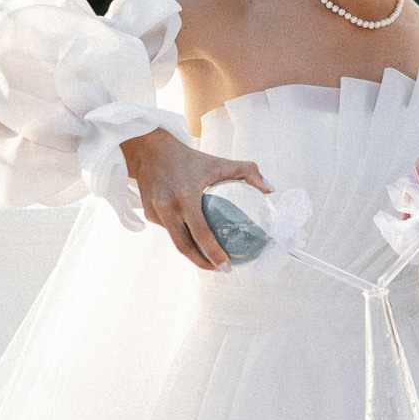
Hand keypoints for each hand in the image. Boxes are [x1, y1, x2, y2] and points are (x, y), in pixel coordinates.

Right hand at [121, 128, 269, 271]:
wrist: (151, 150)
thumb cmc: (191, 158)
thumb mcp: (220, 162)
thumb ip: (249, 172)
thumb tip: (270, 190)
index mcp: (186, 196)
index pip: (201, 233)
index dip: (215, 253)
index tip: (228, 266)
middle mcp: (167, 206)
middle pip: (185, 247)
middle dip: (204, 263)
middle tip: (221, 270)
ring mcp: (155, 211)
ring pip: (176, 242)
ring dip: (193, 255)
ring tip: (210, 262)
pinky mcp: (148, 213)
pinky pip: (168, 230)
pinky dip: (182, 237)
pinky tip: (195, 241)